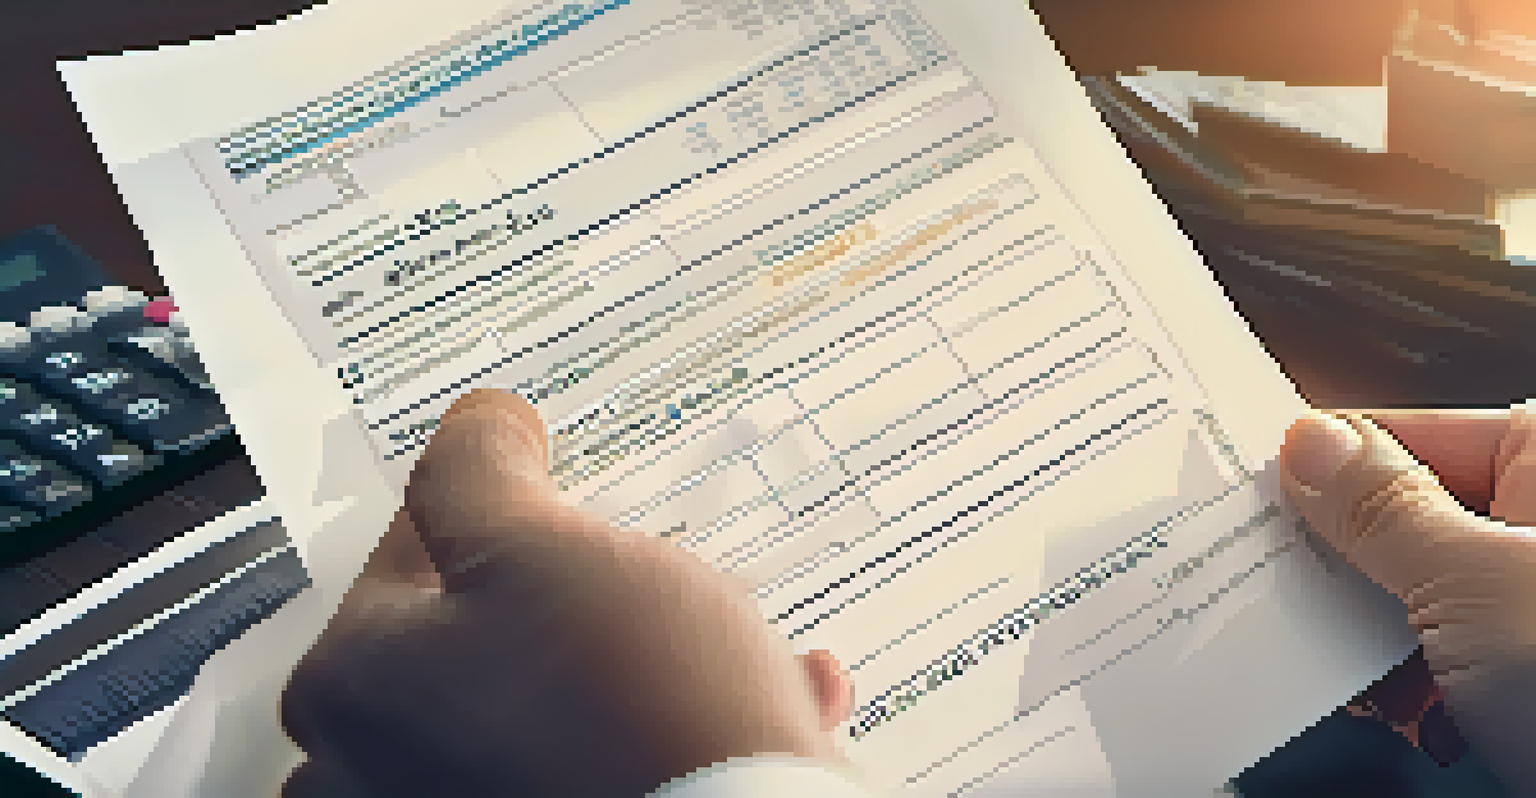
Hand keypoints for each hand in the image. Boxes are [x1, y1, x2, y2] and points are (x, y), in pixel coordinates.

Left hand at [278, 389, 855, 796]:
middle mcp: (381, 772)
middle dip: (579, 598)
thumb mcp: (542, 546)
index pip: (411, 548)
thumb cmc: (627, 705)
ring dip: (649, 664)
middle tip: (646, 578)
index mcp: (354, 688)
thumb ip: (480, 468)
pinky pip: (611, 764)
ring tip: (731, 644)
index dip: (500, 506)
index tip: (562, 494)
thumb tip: (477, 428)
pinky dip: (676, 732)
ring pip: (559, 705)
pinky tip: (767, 704)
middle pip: (484, 634)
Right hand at [1278, 406, 1535, 788]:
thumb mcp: (1474, 584)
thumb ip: (1381, 508)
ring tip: (1370, 679)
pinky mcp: (1523, 667)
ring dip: (1368, 639)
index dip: (1317, 467)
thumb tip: (1310, 444)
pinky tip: (1406, 714)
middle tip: (1284, 596)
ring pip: (1407, 592)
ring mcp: (1530, 596)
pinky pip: (1436, 650)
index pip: (1399, 434)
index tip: (1241, 496)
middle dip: (1341, 568)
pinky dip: (1407, 684)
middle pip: (1397, 515)